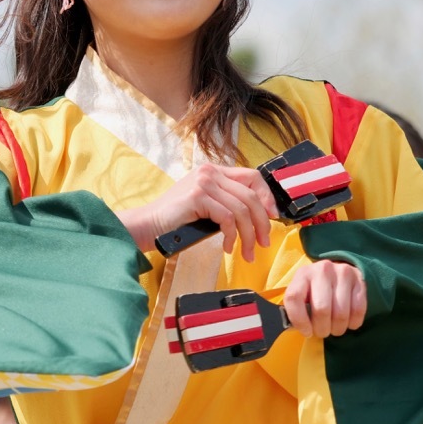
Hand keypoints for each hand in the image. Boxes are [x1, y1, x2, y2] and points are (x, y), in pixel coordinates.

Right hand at [119, 164, 277, 261]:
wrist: (149, 225)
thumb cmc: (177, 220)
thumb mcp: (207, 205)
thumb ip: (227, 202)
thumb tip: (260, 215)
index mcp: (214, 170)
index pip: (252, 176)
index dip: (267, 197)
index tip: (273, 217)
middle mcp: (210, 172)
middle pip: (251, 195)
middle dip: (262, 223)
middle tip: (263, 243)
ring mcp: (204, 182)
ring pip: (241, 209)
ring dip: (248, 235)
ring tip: (246, 252)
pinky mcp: (198, 196)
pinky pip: (227, 218)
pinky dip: (232, 236)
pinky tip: (228, 247)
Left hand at [283, 259, 366, 337]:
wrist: (338, 273)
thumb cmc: (316, 290)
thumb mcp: (302, 295)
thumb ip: (298, 310)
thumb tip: (304, 330)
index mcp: (302, 274)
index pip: (294, 298)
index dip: (299, 320)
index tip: (307, 332)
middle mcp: (322, 270)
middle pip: (322, 309)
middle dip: (322, 329)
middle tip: (322, 332)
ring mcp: (343, 273)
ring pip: (341, 313)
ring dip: (338, 328)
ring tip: (335, 328)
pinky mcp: (360, 280)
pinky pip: (358, 310)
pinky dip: (353, 323)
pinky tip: (349, 323)